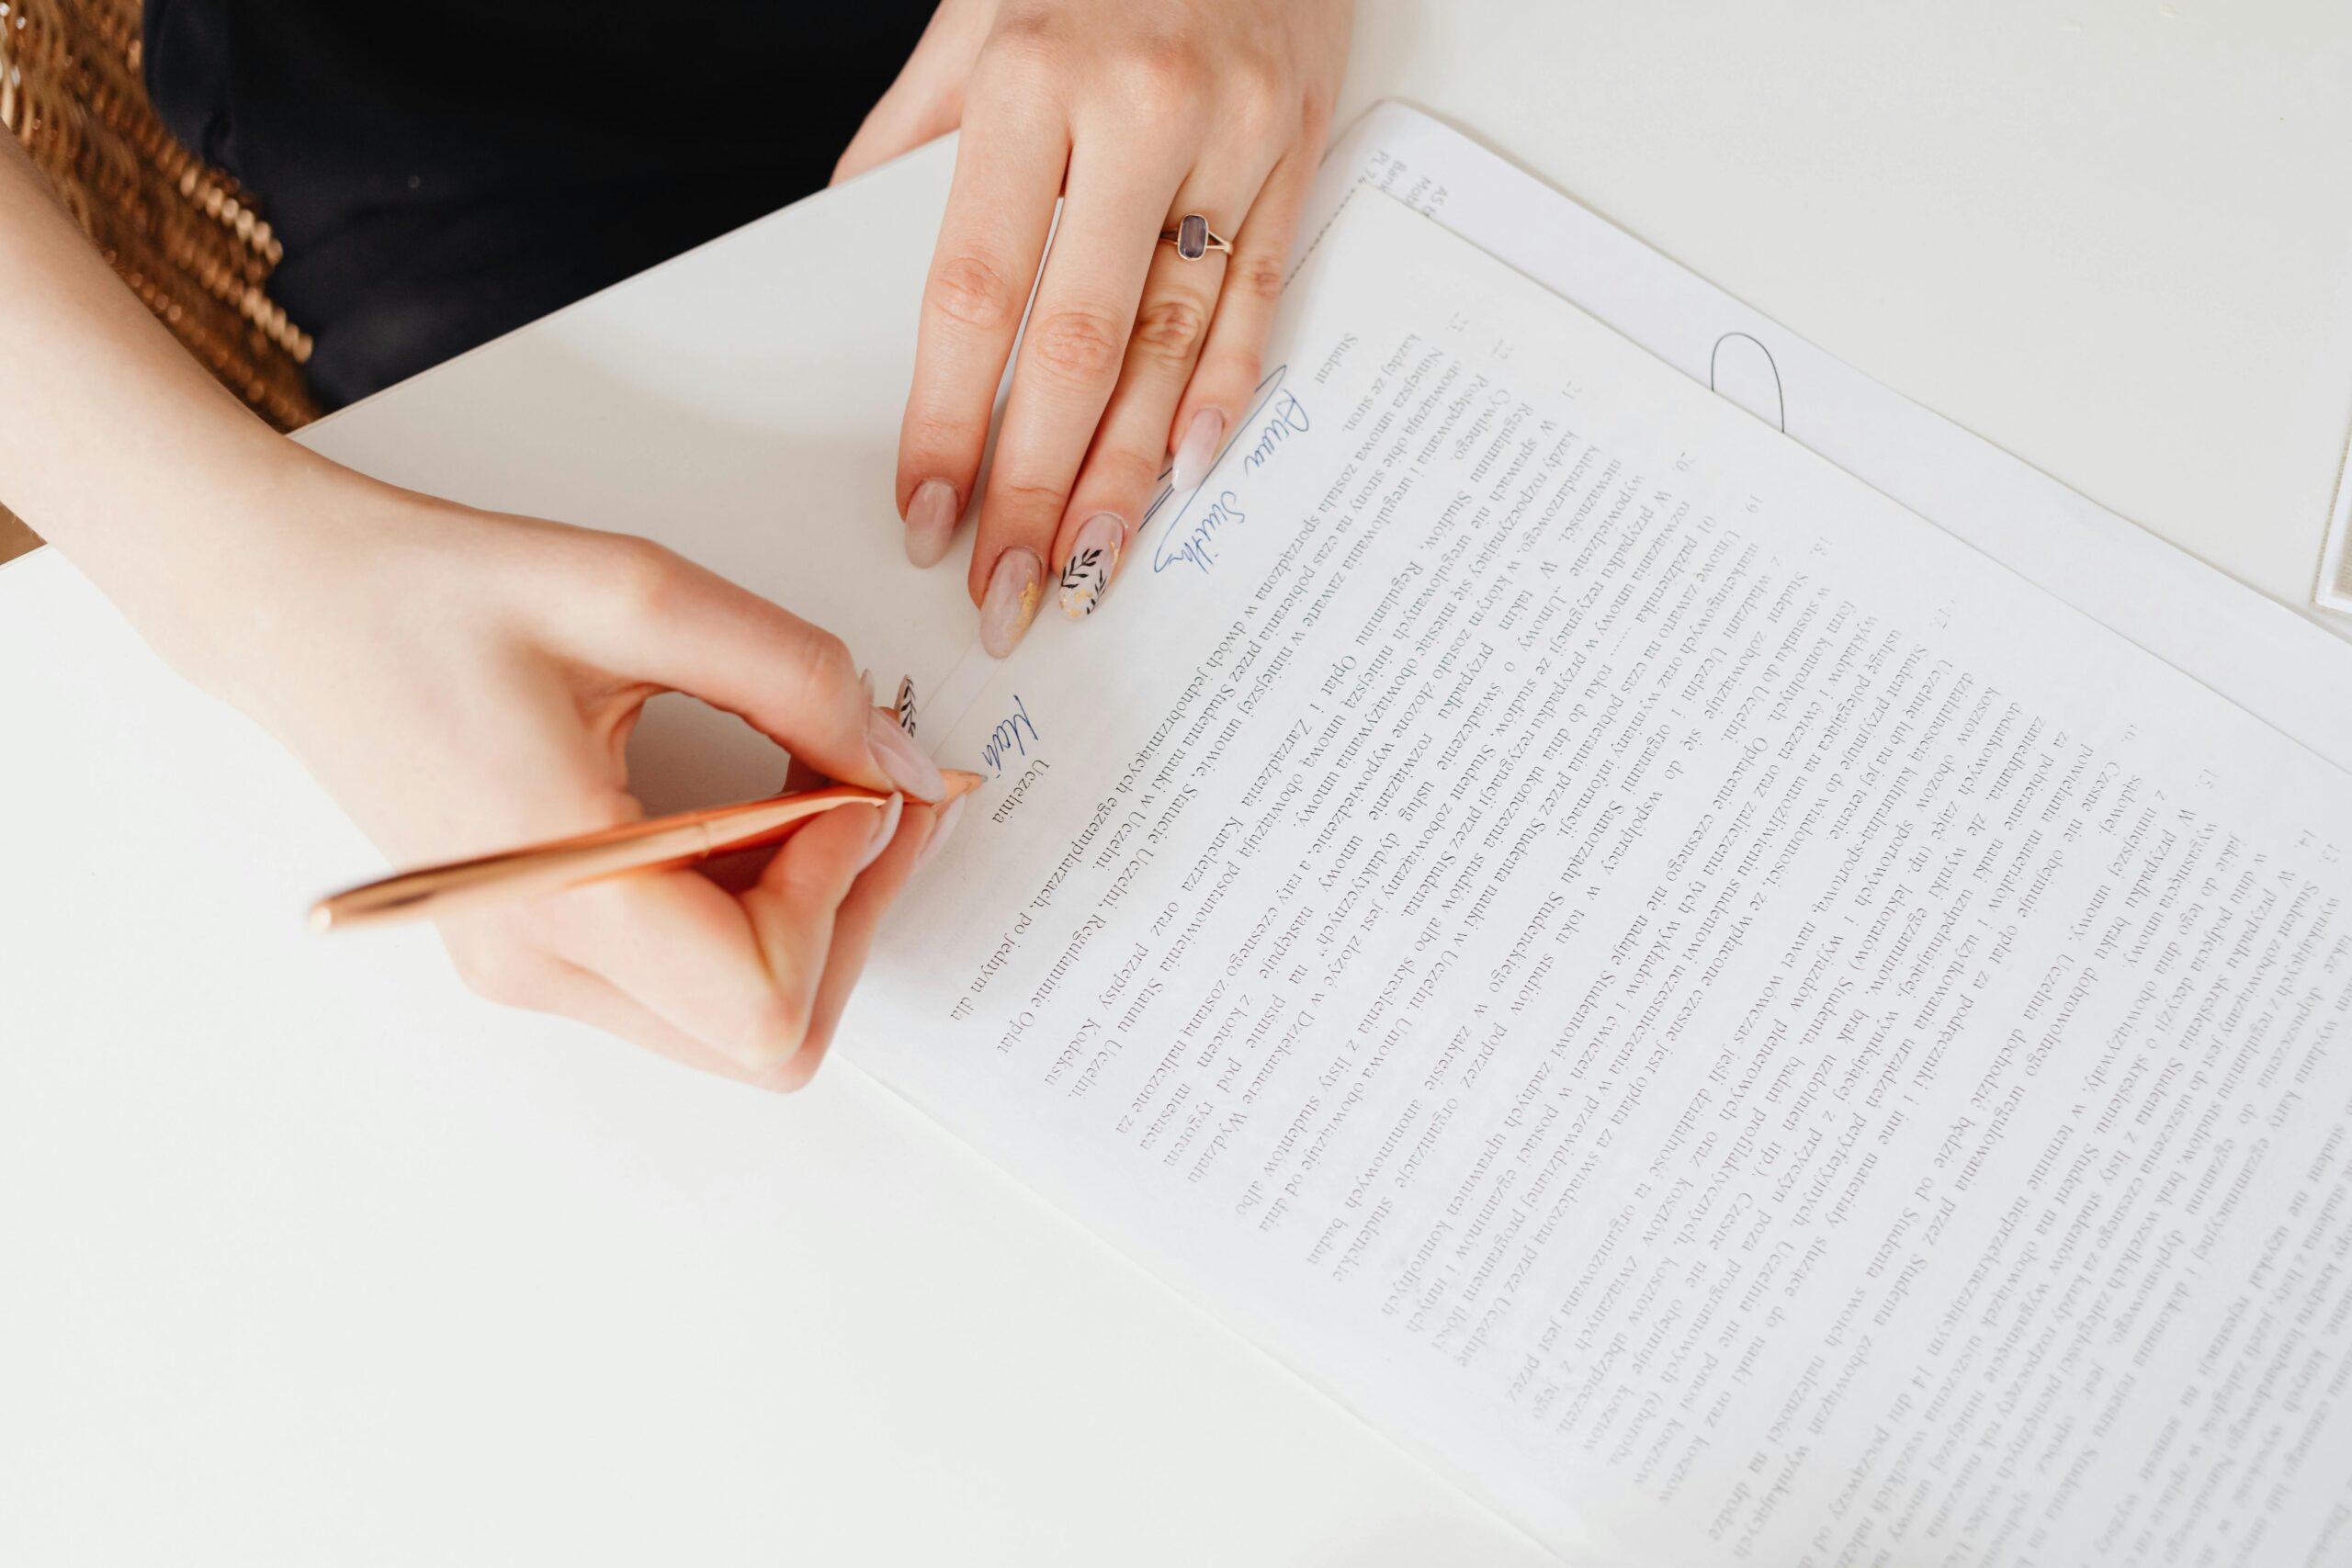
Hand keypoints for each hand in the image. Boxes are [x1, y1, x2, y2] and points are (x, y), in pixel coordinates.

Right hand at [188, 461, 959, 1090]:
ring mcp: (535, 968)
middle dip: (849, 911)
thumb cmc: (436, 593)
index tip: (847, 784)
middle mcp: (539, 962)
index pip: (762, 1000)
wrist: (296, 607)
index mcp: (555, 889)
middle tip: (877, 786)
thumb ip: (797, 680)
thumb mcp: (639, 594)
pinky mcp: (541, 947)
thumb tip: (897, 765)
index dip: (838, 894)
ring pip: (740, 1018)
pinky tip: (763, 807)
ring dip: (811, 909)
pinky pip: (691, 975)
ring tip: (821, 785)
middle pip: (770, 1033)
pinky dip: (758, 904)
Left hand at [835, 0, 1352, 654]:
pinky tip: (1186, 473)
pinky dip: (1227, 391)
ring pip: (1176, 341)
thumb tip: (848, 258)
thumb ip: (912, 142)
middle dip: (1034, 486)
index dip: (948, 421)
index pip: (974, 295)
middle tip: (1005, 591)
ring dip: (1126, 473)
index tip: (924, 516)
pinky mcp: (1305, 149)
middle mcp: (1142, 113)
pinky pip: (1264, 295)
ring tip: (1083, 567)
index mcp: (1032, 80)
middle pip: (1079, 346)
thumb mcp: (971, 16)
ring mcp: (1238, 135)